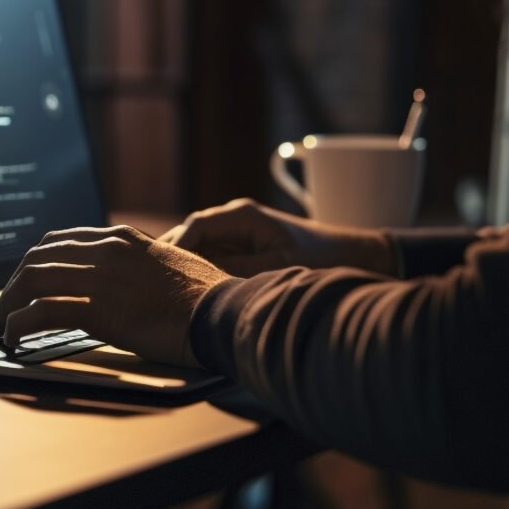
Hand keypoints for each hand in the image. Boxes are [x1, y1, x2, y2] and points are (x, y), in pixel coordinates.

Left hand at [0, 225, 231, 366]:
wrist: (225, 311)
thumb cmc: (208, 296)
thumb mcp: (170, 263)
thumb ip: (141, 264)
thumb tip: (129, 279)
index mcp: (122, 238)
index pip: (60, 240)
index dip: (35, 262)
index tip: (26, 282)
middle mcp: (106, 249)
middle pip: (38, 257)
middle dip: (14, 283)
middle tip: (6, 308)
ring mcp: (100, 277)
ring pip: (33, 281)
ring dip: (9, 305)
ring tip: (2, 327)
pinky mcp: (99, 309)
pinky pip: (42, 312)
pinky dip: (20, 324)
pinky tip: (14, 338)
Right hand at [157, 198, 397, 276]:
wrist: (356, 256)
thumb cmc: (323, 258)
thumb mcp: (278, 267)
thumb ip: (238, 271)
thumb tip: (201, 282)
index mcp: (242, 215)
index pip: (196, 226)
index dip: (175, 247)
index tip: (162, 270)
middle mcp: (235, 220)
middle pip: (191, 235)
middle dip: (172, 257)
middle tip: (152, 283)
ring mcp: (237, 235)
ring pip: (198, 248)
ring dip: (184, 267)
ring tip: (163, 291)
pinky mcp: (243, 250)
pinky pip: (212, 259)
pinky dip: (200, 273)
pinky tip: (188, 293)